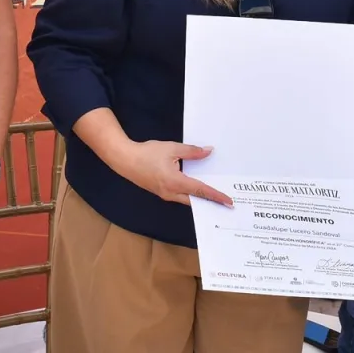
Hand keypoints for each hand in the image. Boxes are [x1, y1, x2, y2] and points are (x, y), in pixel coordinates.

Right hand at [111, 140, 233, 206]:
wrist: (125, 160)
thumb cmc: (147, 153)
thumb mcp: (172, 148)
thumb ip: (192, 152)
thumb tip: (209, 151)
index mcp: (175, 182)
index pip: (200, 191)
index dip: (216, 196)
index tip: (228, 202)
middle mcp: (171, 193)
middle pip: (195, 200)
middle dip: (211, 202)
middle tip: (225, 203)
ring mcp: (165, 195)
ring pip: (187, 200)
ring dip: (200, 199)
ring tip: (215, 197)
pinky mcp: (161, 192)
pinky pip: (180, 197)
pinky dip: (191, 195)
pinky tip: (197, 190)